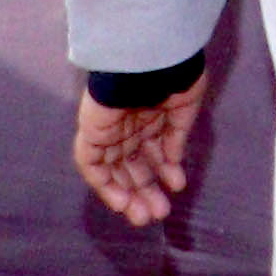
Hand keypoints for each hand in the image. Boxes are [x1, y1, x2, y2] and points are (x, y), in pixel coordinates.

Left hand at [72, 83, 205, 226]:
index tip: (177, 186)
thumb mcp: (184, 107)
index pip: (152, 150)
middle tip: (159, 213)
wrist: (149, 59)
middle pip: (132, 165)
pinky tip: (123, 201)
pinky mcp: (91, 132)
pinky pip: (93, 165)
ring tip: (146, 216)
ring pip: (114, 171)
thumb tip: (174, 162)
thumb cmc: (172, 74)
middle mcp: (128, 126)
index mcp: (150, 116)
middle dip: (146, 190)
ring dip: (128, 194)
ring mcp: (108, 130)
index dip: (164, 171)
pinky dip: (105, 185)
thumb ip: (176, 136)